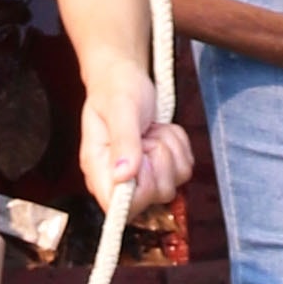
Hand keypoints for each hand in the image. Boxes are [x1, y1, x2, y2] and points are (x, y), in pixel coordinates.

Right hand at [74, 60, 193, 215]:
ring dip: (170, 150)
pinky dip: (179, 148)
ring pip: (172, 185)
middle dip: (160, 160)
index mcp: (98, 170)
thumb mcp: (120, 109)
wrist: (125, 76)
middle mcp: (118, 181)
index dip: (140, 188)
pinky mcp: (160, 171)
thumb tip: (124, 176)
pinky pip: (184, 172)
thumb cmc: (116, 90)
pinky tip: (161, 133)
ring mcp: (141, 178)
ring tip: (152, 130)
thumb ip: (123, 141)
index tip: (142, 155)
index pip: (119, 207)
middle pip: (153, 196)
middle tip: (146, 135)